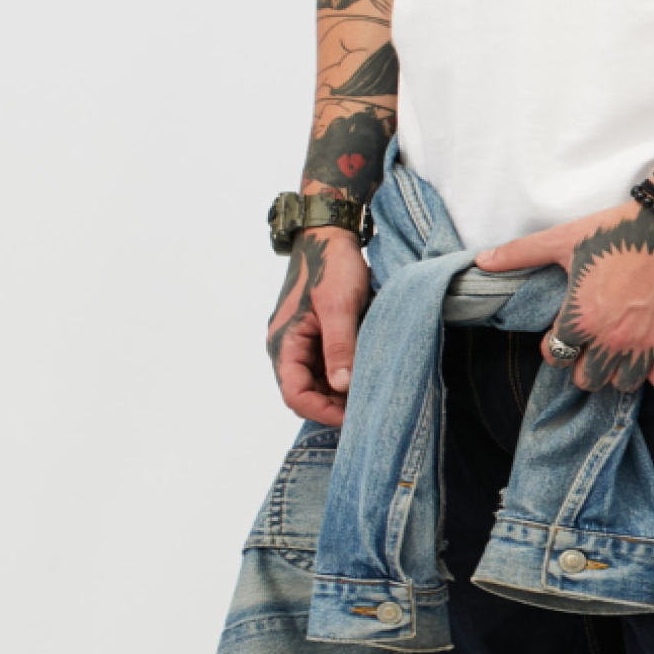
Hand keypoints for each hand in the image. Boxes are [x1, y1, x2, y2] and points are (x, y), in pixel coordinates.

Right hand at [265, 226, 371, 426]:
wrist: (329, 235)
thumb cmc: (331, 265)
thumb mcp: (339, 306)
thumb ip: (339, 347)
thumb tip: (341, 387)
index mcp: (284, 343)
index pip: (295, 395)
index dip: (322, 412)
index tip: (353, 417)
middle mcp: (288, 348)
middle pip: (305, 394)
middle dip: (333, 407)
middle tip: (368, 410)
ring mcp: (302, 343)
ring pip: (317, 384)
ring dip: (339, 394)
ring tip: (370, 396)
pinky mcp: (316, 337)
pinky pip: (326, 367)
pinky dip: (343, 377)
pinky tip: (366, 377)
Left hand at [477, 198, 653, 394]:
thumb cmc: (617, 229)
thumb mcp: (564, 239)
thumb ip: (521, 253)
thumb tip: (481, 261)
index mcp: (580, 316)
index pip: (555, 356)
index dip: (557, 346)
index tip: (566, 336)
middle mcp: (610, 337)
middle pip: (587, 380)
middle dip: (585, 366)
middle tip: (592, 347)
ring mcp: (645, 342)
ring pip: (624, 385)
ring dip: (619, 372)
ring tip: (620, 351)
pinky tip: (651, 353)